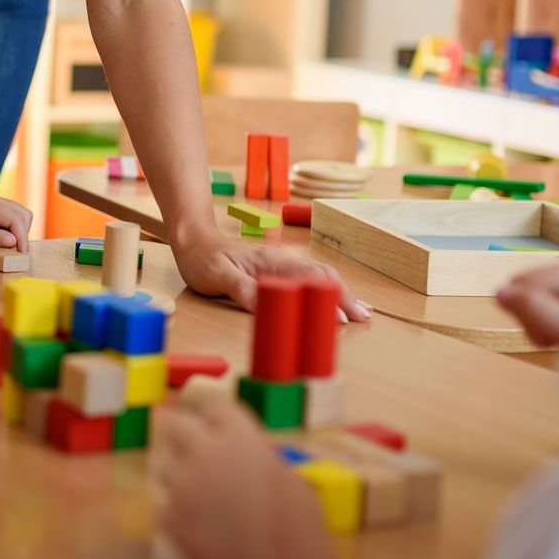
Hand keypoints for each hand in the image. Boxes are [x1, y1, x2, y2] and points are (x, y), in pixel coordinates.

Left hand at [0, 194, 32, 249]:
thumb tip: (12, 241)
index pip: (14, 217)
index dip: (22, 237)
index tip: (22, 255)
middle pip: (22, 214)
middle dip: (23, 233)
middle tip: (16, 253)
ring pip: (18, 215)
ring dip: (19, 231)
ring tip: (10, 248)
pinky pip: (9, 219)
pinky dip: (12, 230)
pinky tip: (2, 242)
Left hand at [158, 395, 326, 558]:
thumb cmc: (297, 527)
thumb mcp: (293, 482)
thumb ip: (267, 463)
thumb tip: (261, 458)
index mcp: (240, 438)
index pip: (216, 409)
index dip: (218, 420)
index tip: (221, 429)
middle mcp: (204, 453)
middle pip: (175, 425)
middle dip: (178, 429)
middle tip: (184, 441)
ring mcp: (181, 486)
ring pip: (164, 468)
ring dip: (178, 477)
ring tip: (197, 496)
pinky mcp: (169, 517)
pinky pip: (167, 507)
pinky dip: (179, 514)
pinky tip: (198, 529)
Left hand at [172, 227, 370, 320]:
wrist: (193, 240)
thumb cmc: (203, 258)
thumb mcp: (217, 276)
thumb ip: (242, 289)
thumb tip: (269, 306)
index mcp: (271, 262)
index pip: (309, 278)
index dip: (328, 297)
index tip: (341, 319)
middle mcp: (282, 261)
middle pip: (322, 277)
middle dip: (345, 296)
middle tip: (364, 318)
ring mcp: (281, 266)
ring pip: (319, 277)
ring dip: (341, 293)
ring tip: (362, 311)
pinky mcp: (277, 272)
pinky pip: (308, 280)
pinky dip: (327, 290)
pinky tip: (335, 300)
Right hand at [496, 261, 558, 351]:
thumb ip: (535, 309)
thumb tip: (498, 291)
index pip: (520, 284)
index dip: (529, 312)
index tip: (552, 331)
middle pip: (522, 292)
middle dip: (533, 319)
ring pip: (527, 305)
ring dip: (539, 328)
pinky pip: (538, 314)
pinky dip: (545, 331)